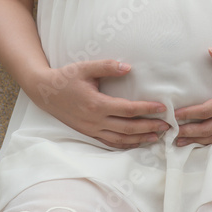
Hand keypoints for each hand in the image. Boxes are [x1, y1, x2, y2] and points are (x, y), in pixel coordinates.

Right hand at [31, 59, 169, 148]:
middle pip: (129, 128)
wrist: (44, 92)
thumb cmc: (65, 78)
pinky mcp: (88, 133)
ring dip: (140, 139)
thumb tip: (128, 67)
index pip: (128, 109)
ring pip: (121, 139)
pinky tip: (135, 142)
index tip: (163, 108)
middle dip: (150, 127)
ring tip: (156, 137)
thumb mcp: (85, 68)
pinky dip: (125, 144)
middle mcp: (95, 121)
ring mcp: (91, 129)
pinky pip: (109, 142)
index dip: (147, 109)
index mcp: (96, 104)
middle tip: (167, 126)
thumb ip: (107, 67)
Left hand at [174, 47, 211, 146]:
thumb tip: (210, 49)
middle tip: (169, 131)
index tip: (174, 115)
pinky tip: (196, 142)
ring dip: (196, 140)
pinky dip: (209, 142)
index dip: (190, 113)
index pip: (208, 110)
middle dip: (188, 131)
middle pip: (208, 128)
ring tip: (177, 141)